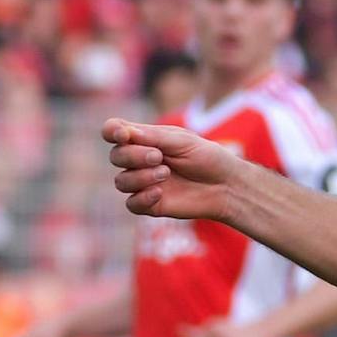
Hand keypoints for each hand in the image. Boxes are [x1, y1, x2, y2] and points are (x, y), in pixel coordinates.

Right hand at [104, 118, 238, 218]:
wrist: (225, 186)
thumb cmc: (207, 157)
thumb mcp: (182, 141)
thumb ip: (152, 137)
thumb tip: (124, 132)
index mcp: (145, 139)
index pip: (113, 131)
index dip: (111, 131)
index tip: (124, 134)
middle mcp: (139, 161)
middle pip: (116, 157)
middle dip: (133, 156)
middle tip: (159, 157)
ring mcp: (143, 183)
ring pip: (121, 182)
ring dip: (140, 177)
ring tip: (165, 174)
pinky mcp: (150, 205)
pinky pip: (131, 204)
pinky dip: (142, 198)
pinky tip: (160, 193)